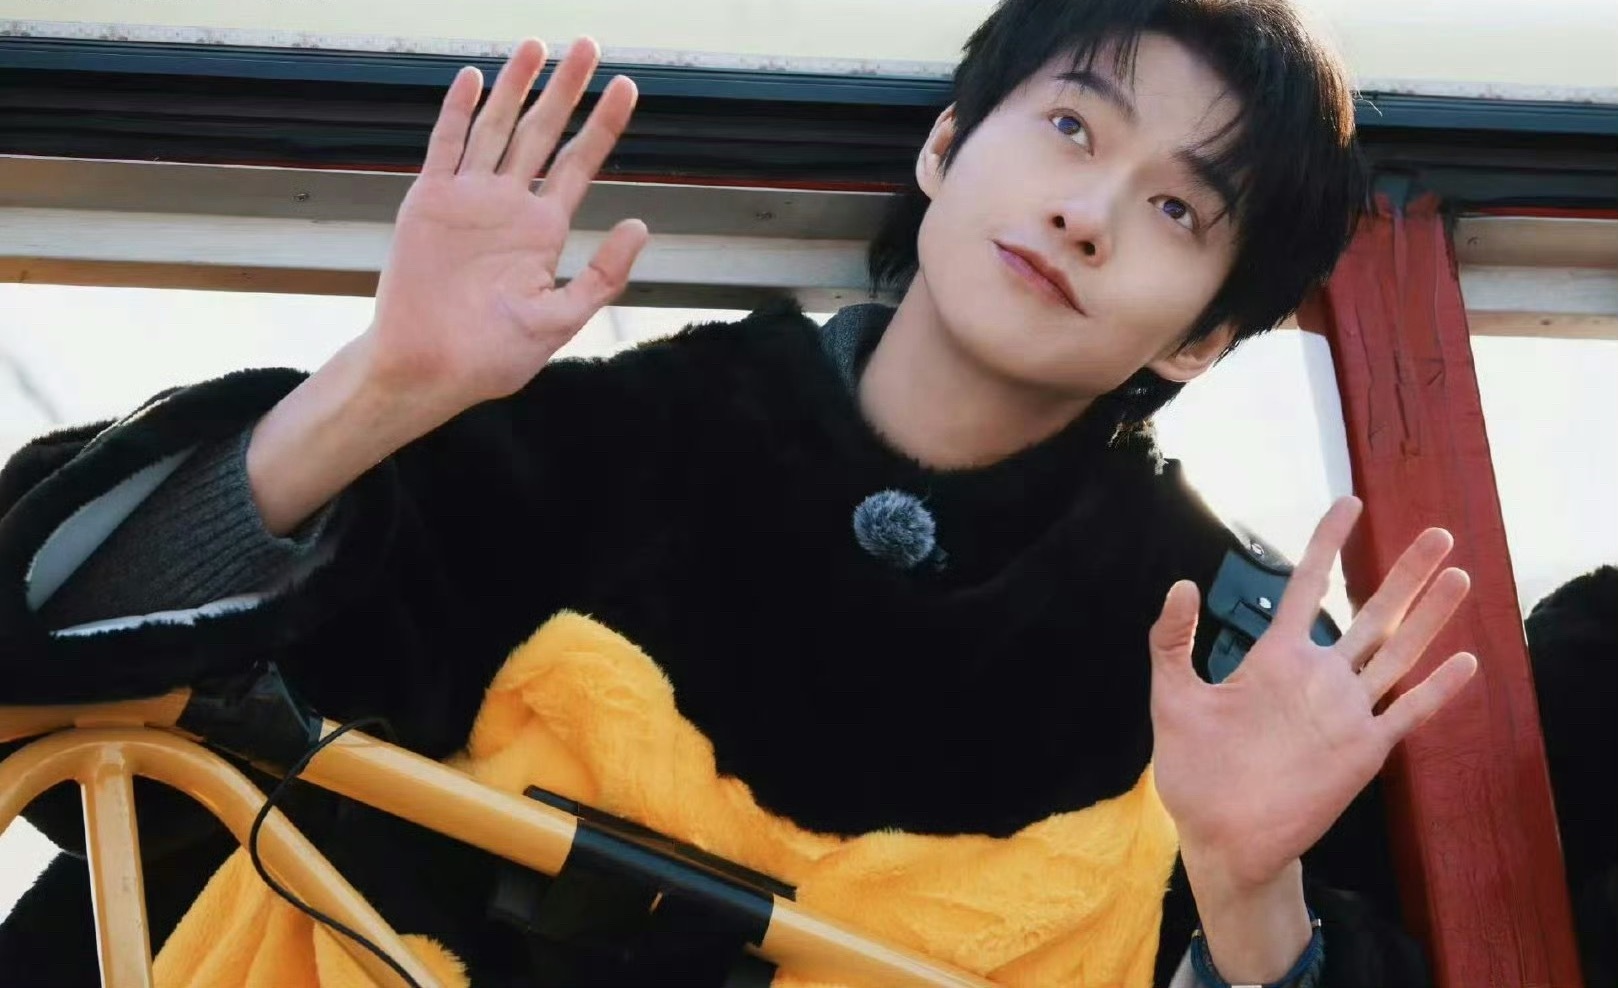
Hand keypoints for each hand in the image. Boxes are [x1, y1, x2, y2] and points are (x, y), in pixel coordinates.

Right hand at [365, 37, 648, 418]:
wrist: (429, 369)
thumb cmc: (493, 356)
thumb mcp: (561, 319)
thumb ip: (603, 275)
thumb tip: (641, 226)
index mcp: (543, 230)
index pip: (581, 163)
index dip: (604, 124)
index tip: (627, 87)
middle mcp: (510, 206)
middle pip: (543, 133)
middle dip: (565, 89)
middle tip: (587, 44)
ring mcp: (469, 200)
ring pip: (496, 127)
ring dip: (515, 86)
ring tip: (536, 45)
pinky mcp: (429, 202)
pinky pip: (445, 146)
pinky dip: (457, 111)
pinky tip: (473, 78)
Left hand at [1148, 496, 1477, 889]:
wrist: (1220, 838)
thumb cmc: (1193, 771)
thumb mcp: (1172, 698)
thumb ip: (1172, 641)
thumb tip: (1183, 583)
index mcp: (1275, 658)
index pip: (1307, 587)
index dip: (1328, 544)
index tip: (1349, 503)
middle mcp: (1317, 678)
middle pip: (1371, 613)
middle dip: (1404, 574)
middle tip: (1437, 533)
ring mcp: (1345, 713)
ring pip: (1397, 653)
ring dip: (1429, 617)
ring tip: (1461, 577)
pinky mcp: (1362, 751)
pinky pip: (1407, 713)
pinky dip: (1437, 689)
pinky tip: (1467, 661)